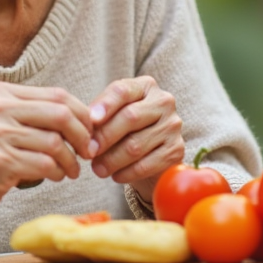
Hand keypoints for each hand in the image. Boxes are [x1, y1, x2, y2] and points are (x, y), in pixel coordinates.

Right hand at [0, 81, 93, 217]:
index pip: (58, 96)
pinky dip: (57, 173)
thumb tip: (87, 120)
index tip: (89, 133)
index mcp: (3, 93)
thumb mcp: (5, 122)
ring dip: (70, 161)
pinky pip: (44, 165)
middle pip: (61, 115)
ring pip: (55, 143)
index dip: (83, 115)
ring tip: (70, 170)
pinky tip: (55, 176)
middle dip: (82, 137)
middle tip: (87, 153)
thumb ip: (37, 116)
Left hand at [88, 76, 184, 203]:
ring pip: (136, 145)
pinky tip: (116, 176)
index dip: (105, 105)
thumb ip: (100, 117)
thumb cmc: (125, 129)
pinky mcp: (177, 150)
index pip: (122, 90)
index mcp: (145, 86)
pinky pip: (147, 164)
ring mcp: (173, 125)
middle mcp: (163, 101)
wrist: (151, 153)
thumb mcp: (112, 115)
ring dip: (112, 160)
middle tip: (88, 152)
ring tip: (97, 169)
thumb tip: (86, 128)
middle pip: (130, 117)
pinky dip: (127, 173)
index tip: (90, 120)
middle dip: (105, 136)